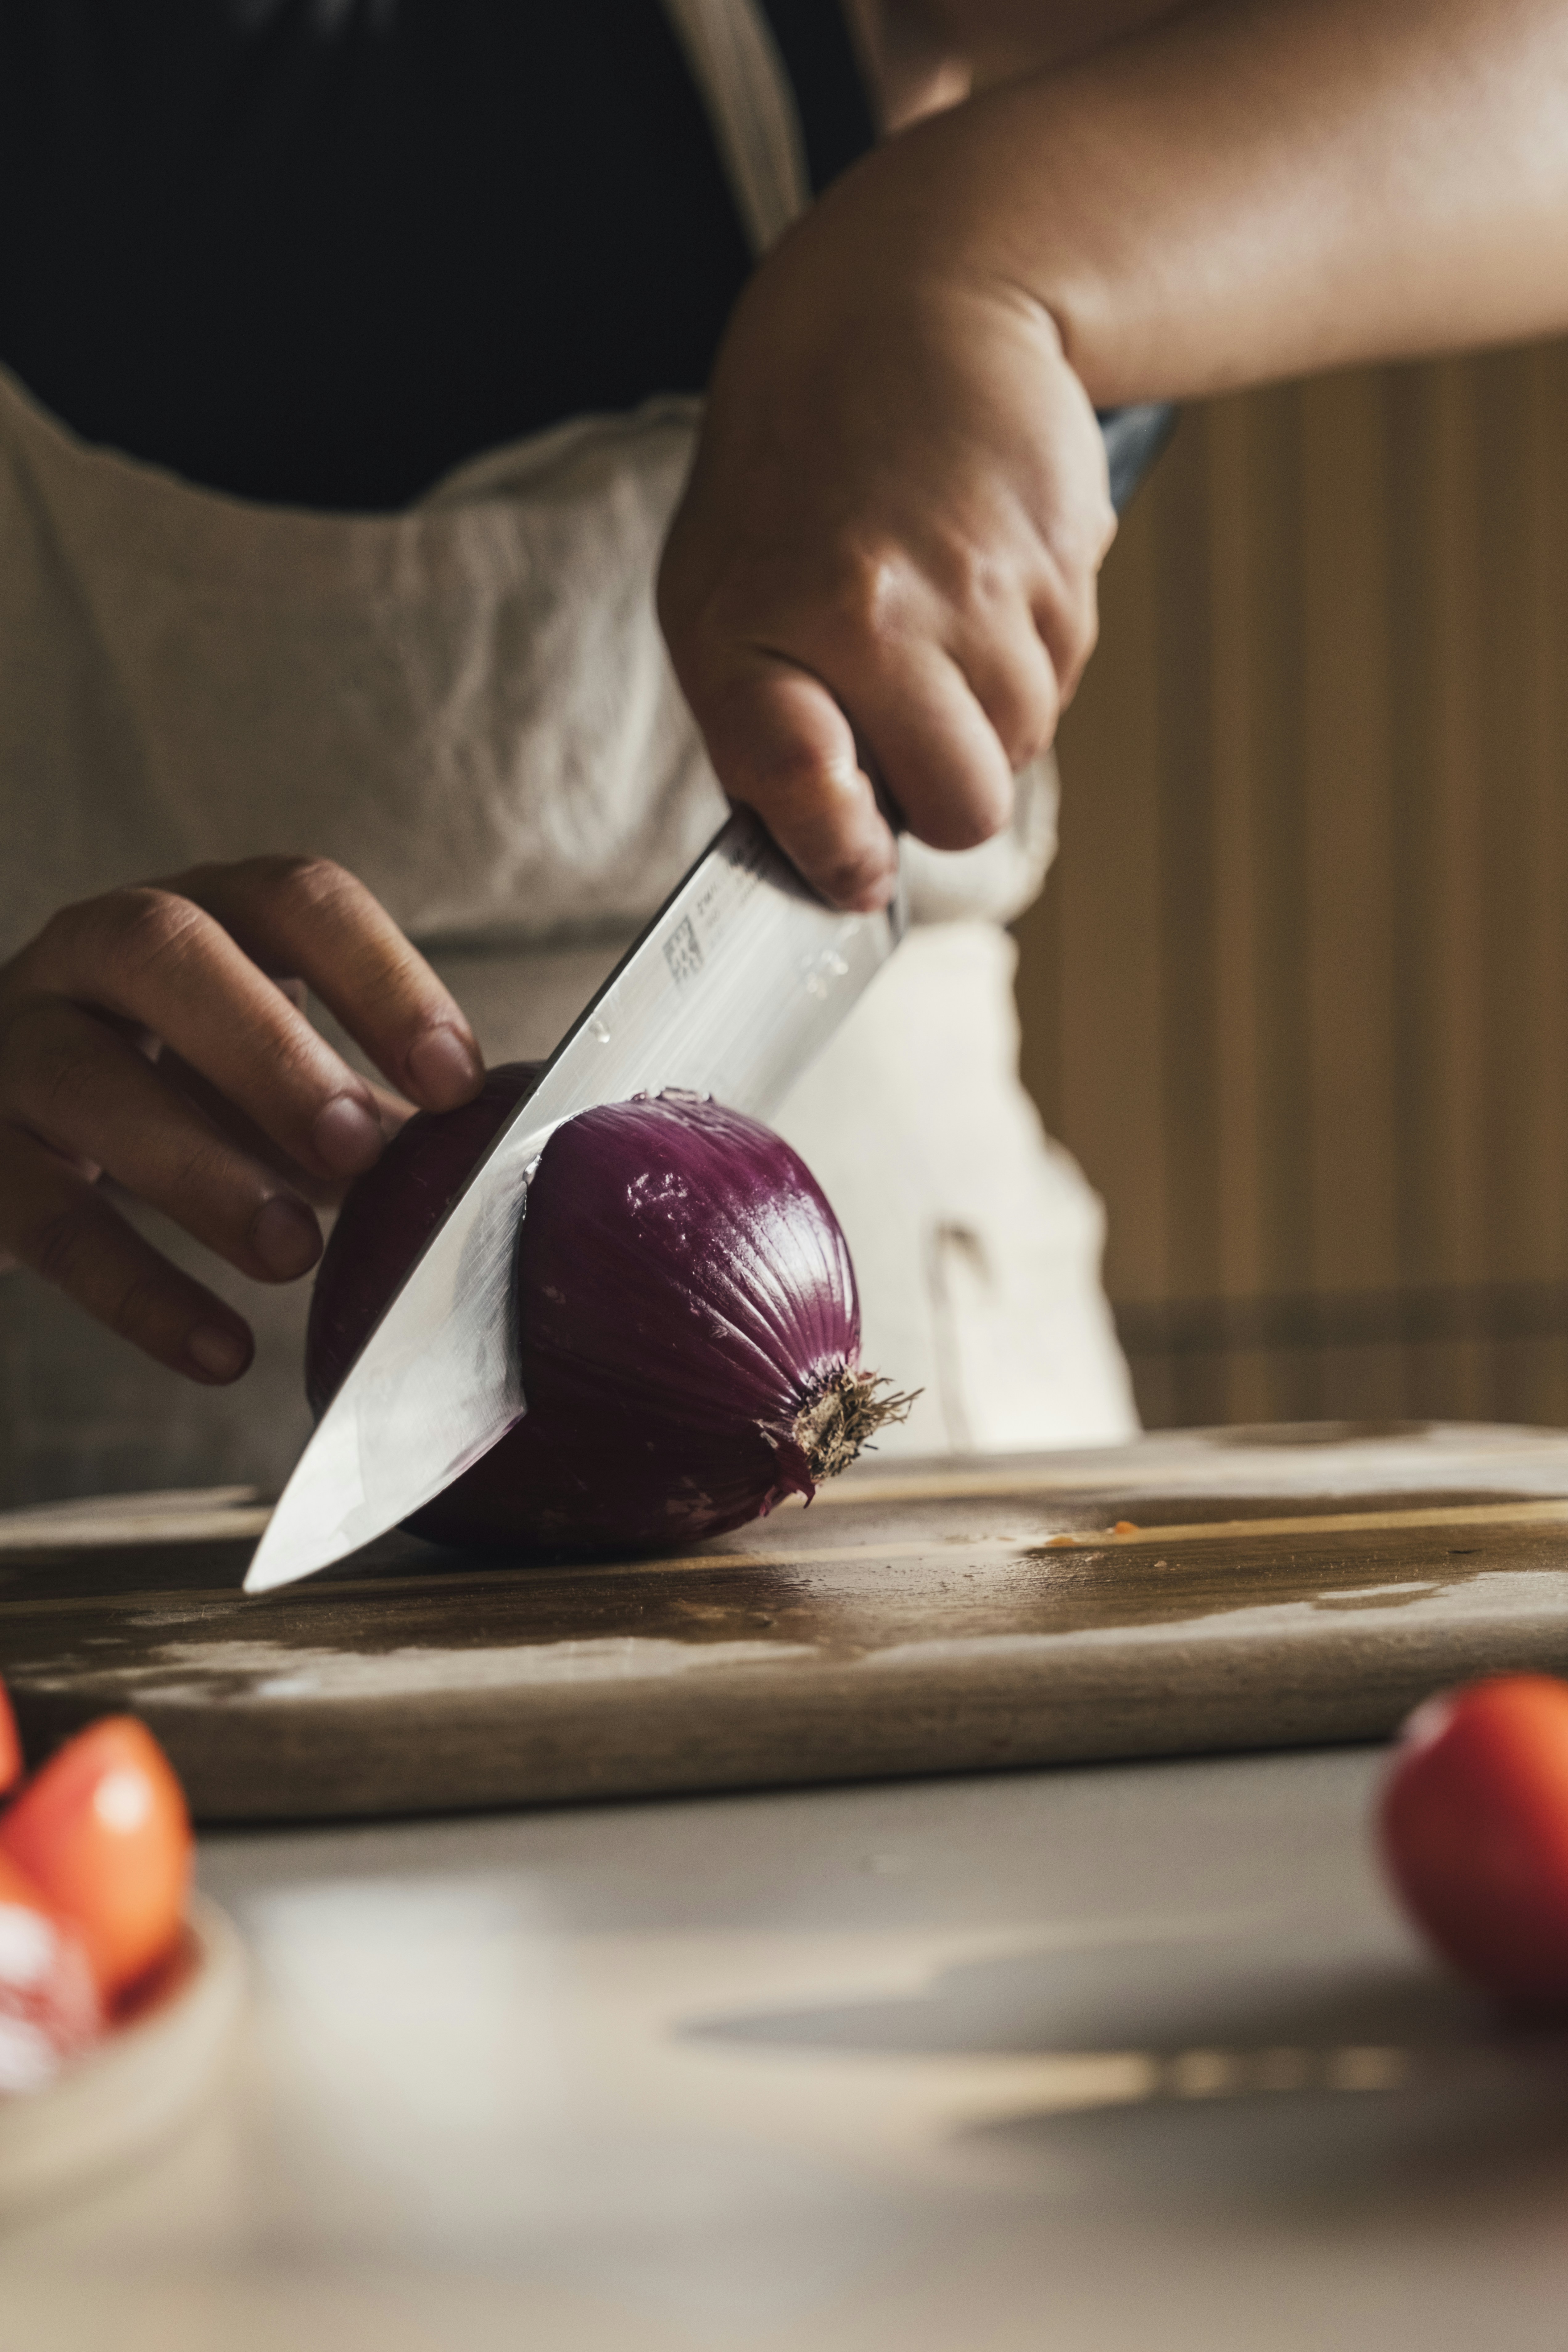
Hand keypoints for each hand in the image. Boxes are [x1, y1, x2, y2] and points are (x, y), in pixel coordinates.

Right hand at [0, 858, 483, 1381]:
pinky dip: (136, 1289)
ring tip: (293, 1253)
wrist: (19, 1135)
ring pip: (84, 1076)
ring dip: (199, 1168)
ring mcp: (17, 1044)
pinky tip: (221, 1348)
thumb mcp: (278, 1077)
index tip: (455, 1078)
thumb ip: (375, 1108)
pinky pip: (43, 1214)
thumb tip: (505, 1157)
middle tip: (354, 1151)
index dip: (379, 978)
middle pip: (163, 950)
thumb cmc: (187, 1091)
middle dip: (267, 1048)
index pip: (295, 901)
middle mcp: (96, 952)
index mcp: (206, 916)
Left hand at [657, 134, 1114, 910]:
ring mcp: (988, 586)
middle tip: (900, 726)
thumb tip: (837, 866)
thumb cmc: (791, 477)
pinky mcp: (1066, 561)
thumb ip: (762, 742)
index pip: (810, 791)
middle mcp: (884, 610)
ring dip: (985, 718)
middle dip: (942, 795)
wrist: (906, 306)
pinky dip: (1027, 657)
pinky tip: (981, 580)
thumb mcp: (719, 601)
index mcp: (775, 625)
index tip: (852, 866)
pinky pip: (1063, 677)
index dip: (839, 852)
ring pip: (1023, 745)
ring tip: (935, 624)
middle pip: (964, 809)